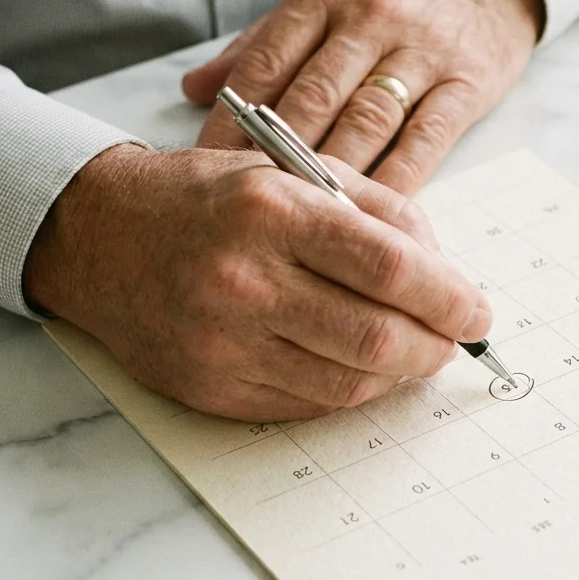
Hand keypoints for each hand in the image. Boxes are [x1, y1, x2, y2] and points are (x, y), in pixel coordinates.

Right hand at [23, 145, 492, 421]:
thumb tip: (448, 272)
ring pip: (348, 385)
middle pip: (377, 339)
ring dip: (397, 376)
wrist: (101, 236)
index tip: (477, 312)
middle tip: (452, 341)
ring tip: (410, 352)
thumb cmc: (210, 200)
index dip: (449, 299)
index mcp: (273, 212)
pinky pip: (306, 406)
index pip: (391, 268)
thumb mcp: (293, 173)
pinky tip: (356, 367)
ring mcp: (224, 343)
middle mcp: (245, 280)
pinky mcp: (210, 388)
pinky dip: (347, 392)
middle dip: (435, 347)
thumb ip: (380, 212)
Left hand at [182, 0, 545, 192]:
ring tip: (304, 225)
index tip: (208, 170)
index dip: (233, 123)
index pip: (266, 65)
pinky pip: (424, 140)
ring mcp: (421, 52)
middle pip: (313, 99)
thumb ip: (264, 45)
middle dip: (276, 159)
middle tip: (253, 211)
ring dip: (333, 178)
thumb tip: (197, 90)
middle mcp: (370, 20)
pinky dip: (396, 182)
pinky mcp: (466, 84)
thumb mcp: (328, 1)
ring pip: (366, 121)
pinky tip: (373, 219)